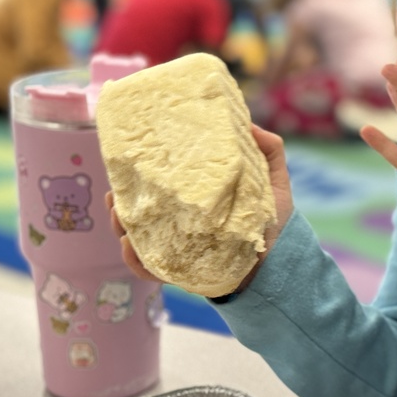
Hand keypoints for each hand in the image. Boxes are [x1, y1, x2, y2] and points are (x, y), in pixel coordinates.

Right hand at [105, 124, 294, 287]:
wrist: (281, 260)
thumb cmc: (272, 219)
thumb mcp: (272, 181)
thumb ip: (269, 151)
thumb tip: (249, 125)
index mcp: (194, 200)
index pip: (159, 187)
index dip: (138, 176)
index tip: (126, 161)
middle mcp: (180, 223)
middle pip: (138, 212)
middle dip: (119, 202)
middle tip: (116, 193)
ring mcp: (178, 248)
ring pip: (137, 238)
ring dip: (121, 226)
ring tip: (118, 215)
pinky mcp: (182, 271)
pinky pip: (150, 269)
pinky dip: (136, 260)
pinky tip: (130, 246)